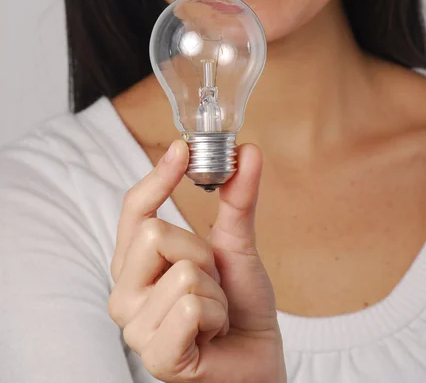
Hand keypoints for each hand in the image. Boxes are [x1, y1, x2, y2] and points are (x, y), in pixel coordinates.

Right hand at [108, 139, 286, 382]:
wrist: (258, 357)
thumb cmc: (239, 304)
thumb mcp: (237, 244)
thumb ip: (238, 198)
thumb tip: (248, 150)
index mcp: (134, 264)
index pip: (133, 210)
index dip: (157, 177)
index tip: (182, 148)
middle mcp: (124, 293)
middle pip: (154, 232)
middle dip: (201, 252)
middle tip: (211, 279)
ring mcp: (135, 328)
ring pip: (183, 272)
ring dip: (215, 291)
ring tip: (214, 312)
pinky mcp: (157, 357)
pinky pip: (191, 307)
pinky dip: (217, 316)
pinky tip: (213, 334)